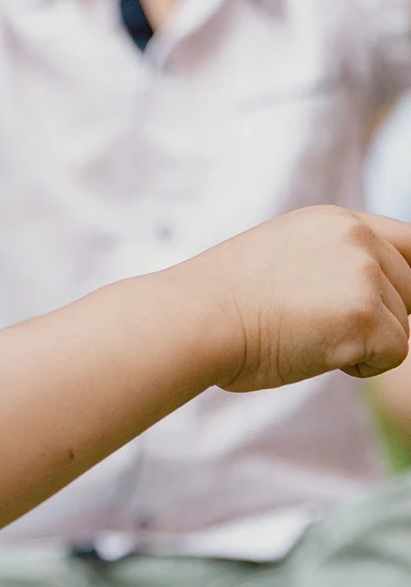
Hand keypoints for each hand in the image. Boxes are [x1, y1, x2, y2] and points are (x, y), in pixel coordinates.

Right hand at [176, 206, 410, 392]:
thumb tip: (373, 295)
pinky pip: (394, 355)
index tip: (395, 300)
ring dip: (364, 342)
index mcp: (332, 220)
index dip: (407, 276)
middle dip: (380, 316)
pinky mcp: (366, 315)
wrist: (196, 318)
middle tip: (319, 323)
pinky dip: (361, 366)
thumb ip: (332, 261)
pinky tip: (314, 351)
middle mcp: (355, 237)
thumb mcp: (284, 257)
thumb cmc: (225, 301)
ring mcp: (363, 273)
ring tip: (304, 334)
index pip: (409, 242)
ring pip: (401, 326)